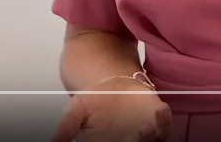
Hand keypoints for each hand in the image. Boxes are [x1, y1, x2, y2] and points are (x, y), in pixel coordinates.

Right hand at [51, 76, 172, 141]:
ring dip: (151, 138)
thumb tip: (54, 141)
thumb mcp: (76, 109)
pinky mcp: (158, 123)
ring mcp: (145, 136)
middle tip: (137, 134)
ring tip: (146, 126)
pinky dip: (165, 121)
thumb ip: (67, 126)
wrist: (113, 85)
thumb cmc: (95, 100)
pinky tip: (160, 109)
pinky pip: (165, 127)